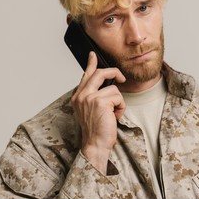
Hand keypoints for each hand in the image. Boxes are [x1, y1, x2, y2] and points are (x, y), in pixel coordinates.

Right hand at [71, 51, 125, 173]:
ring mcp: (89, 97)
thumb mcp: (91, 110)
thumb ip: (94, 95)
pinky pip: (118, 97)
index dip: (90, 64)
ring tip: (113, 113)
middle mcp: (81, 95)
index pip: (85, 75)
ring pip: (113, 88)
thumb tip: (106, 84)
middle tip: (121, 77)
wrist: (95, 144)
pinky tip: (114, 116)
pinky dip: (121, 107)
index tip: (92, 55)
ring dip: (118, 102)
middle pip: (99, 73)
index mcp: (78, 97)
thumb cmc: (96, 129)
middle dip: (114, 73)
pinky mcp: (100, 101)